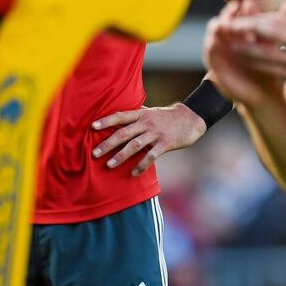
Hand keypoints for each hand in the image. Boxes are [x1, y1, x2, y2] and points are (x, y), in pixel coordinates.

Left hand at [91, 103, 206, 175]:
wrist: (192, 117)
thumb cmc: (168, 116)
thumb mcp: (152, 112)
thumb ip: (137, 115)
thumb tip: (118, 117)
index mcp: (142, 114)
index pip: (121, 116)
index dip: (106, 121)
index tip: (92, 127)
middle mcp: (147, 123)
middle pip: (124, 133)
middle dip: (108, 144)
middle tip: (95, 154)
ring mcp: (157, 133)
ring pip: (135, 145)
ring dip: (121, 156)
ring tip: (109, 165)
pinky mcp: (166, 143)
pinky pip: (152, 155)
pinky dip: (142, 165)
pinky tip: (134, 173)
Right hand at [204, 0, 284, 106]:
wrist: (265, 93)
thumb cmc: (270, 66)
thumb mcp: (271, 45)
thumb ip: (274, 28)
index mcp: (241, 34)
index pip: (239, 16)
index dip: (243, 8)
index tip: (249, 1)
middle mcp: (229, 42)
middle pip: (224, 22)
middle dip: (229, 15)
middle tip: (235, 8)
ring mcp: (221, 54)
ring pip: (214, 36)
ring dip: (217, 28)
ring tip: (223, 22)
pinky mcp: (215, 67)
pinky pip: (210, 55)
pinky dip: (212, 47)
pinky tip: (216, 41)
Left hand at [217, 7, 285, 96]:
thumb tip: (281, 7)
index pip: (280, 20)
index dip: (259, 17)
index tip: (242, 15)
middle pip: (272, 34)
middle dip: (248, 29)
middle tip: (228, 25)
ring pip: (268, 54)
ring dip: (246, 49)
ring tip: (228, 43)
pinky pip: (271, 69)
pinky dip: (255, 64)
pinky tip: (243, 60)